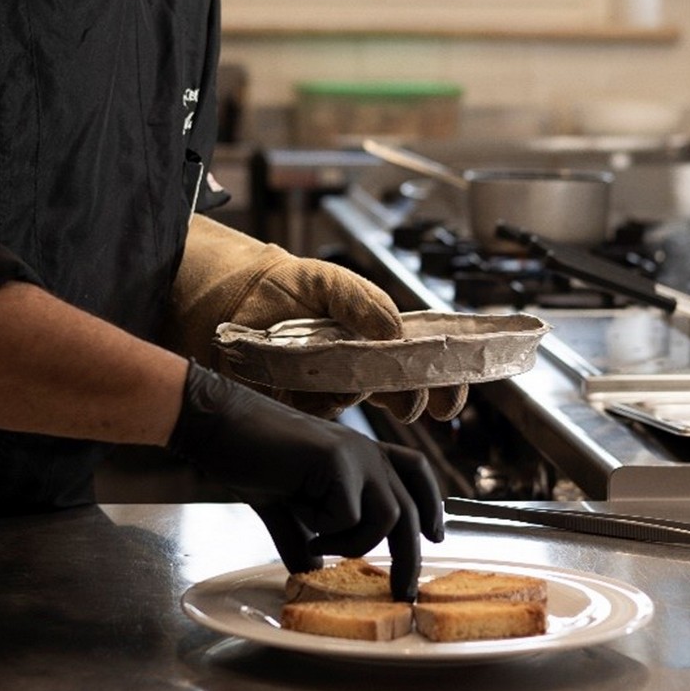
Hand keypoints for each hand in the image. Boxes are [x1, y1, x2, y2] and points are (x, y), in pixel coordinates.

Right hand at [167, 363, 444, 599]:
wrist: (220, 428)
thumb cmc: (251, 460)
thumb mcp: (286, 507)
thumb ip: (304, 538)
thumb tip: (315, 570)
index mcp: (361, 455)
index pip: (415, 472)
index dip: (431, 505)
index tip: (435, 536)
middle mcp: (366, 451)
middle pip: (410, 508)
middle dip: (410, 558)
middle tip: (403, 593)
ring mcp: (355, 453)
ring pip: (388, 516)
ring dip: (355, 541)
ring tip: (319, 537)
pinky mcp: (336, 459)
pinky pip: (350, 513)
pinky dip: (325, 526)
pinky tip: (298, 510)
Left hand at [171, 216, 468, 421]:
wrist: (239, 296)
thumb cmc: (291, 287)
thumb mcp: (332, 281)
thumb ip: (364, 303)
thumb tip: (394, 334)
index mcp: (380, 340)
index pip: (423, 368)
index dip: (444, 386)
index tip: (450, 401)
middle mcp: (361, 370)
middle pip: (401, 397)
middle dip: (411, 402)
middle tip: (411, 404)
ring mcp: (331, 389)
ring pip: (356, 401)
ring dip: (353, 387)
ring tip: (334, 360)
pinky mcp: (300, 402)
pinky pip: (317, 409)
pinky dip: (316, 393)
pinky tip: (303, 373)